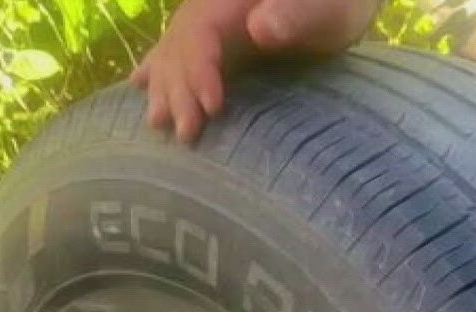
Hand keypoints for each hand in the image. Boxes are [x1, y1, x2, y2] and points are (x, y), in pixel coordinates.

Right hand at [130, 0, 379, 141]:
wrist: (337, 1)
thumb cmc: (338, 3)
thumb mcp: (325, 7)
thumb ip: (295, 14)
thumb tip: (258, 28)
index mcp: (227, 0)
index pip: (202, 33)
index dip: (201, 70)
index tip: (214, 107)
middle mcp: (212, 6)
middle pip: (182, 46)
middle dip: (179, 90)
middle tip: (187, 133)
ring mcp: (211, 18)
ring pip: (173, 49)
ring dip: (164, 87)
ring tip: (157, 123)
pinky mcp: (218, 33)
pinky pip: (178, 47)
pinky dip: (158, 67)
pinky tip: (137, 84)